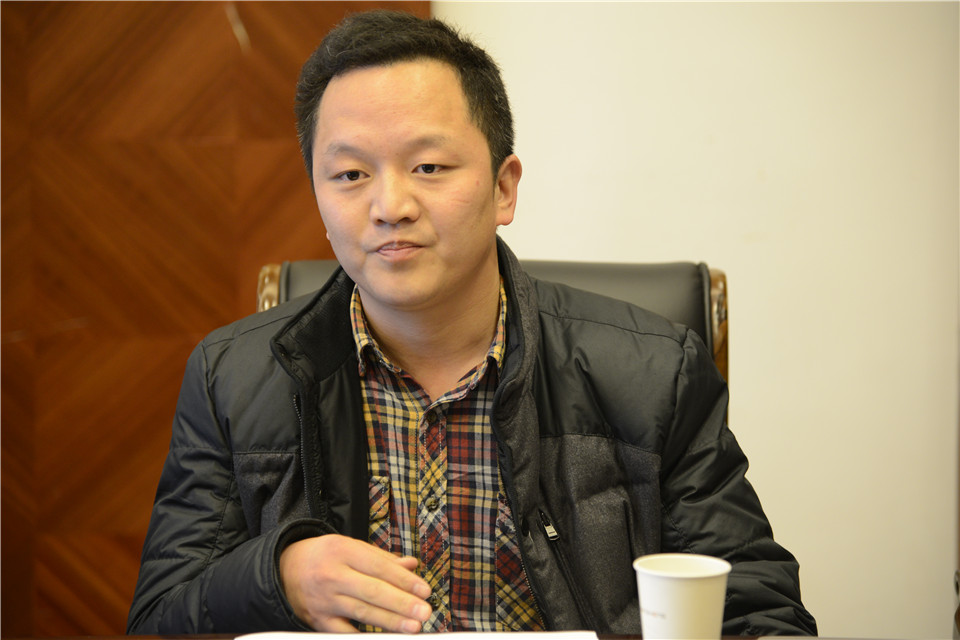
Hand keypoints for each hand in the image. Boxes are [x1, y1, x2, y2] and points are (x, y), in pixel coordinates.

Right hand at [279, 534, 431, 632]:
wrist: (285, 569)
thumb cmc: (324, 556)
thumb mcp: (351, 547)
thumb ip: (382, 559)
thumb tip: (412, 565)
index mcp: (343, 551)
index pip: (379, 567)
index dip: (404, 580)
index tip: (424, 591)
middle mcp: (332, 575)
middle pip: (372, 591)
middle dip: (401, 603)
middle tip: (424, 611)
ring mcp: (324, 600)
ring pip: (361, 613)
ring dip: (389, 621)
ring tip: (411, 627)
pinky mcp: (318, 620)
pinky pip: (343, 632)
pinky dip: (362, 637)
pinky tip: (382, 638)